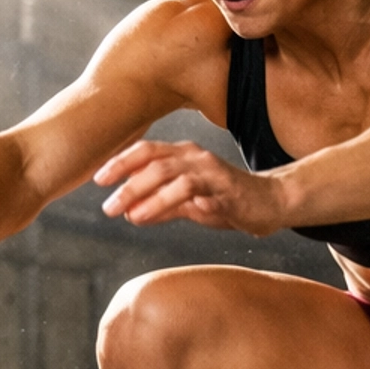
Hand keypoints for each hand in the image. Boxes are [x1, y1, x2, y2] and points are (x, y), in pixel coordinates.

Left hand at [95, 141, 289, 238]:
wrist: (271, 203)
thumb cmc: (229, 202)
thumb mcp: (189, 205)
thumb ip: (161, 207)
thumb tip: (130, 213)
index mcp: (183, 156)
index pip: (145, 151)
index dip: (120, 162)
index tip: (98, 179)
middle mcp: (194, 156)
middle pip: (151, 161)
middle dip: (124, 180)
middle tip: (105, 205)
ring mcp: (209, 169)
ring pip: (168, 173)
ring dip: (142, 193)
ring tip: (123, 213)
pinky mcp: (223, 186)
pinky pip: (191, 189)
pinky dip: (167, 201)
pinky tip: (149, 217)